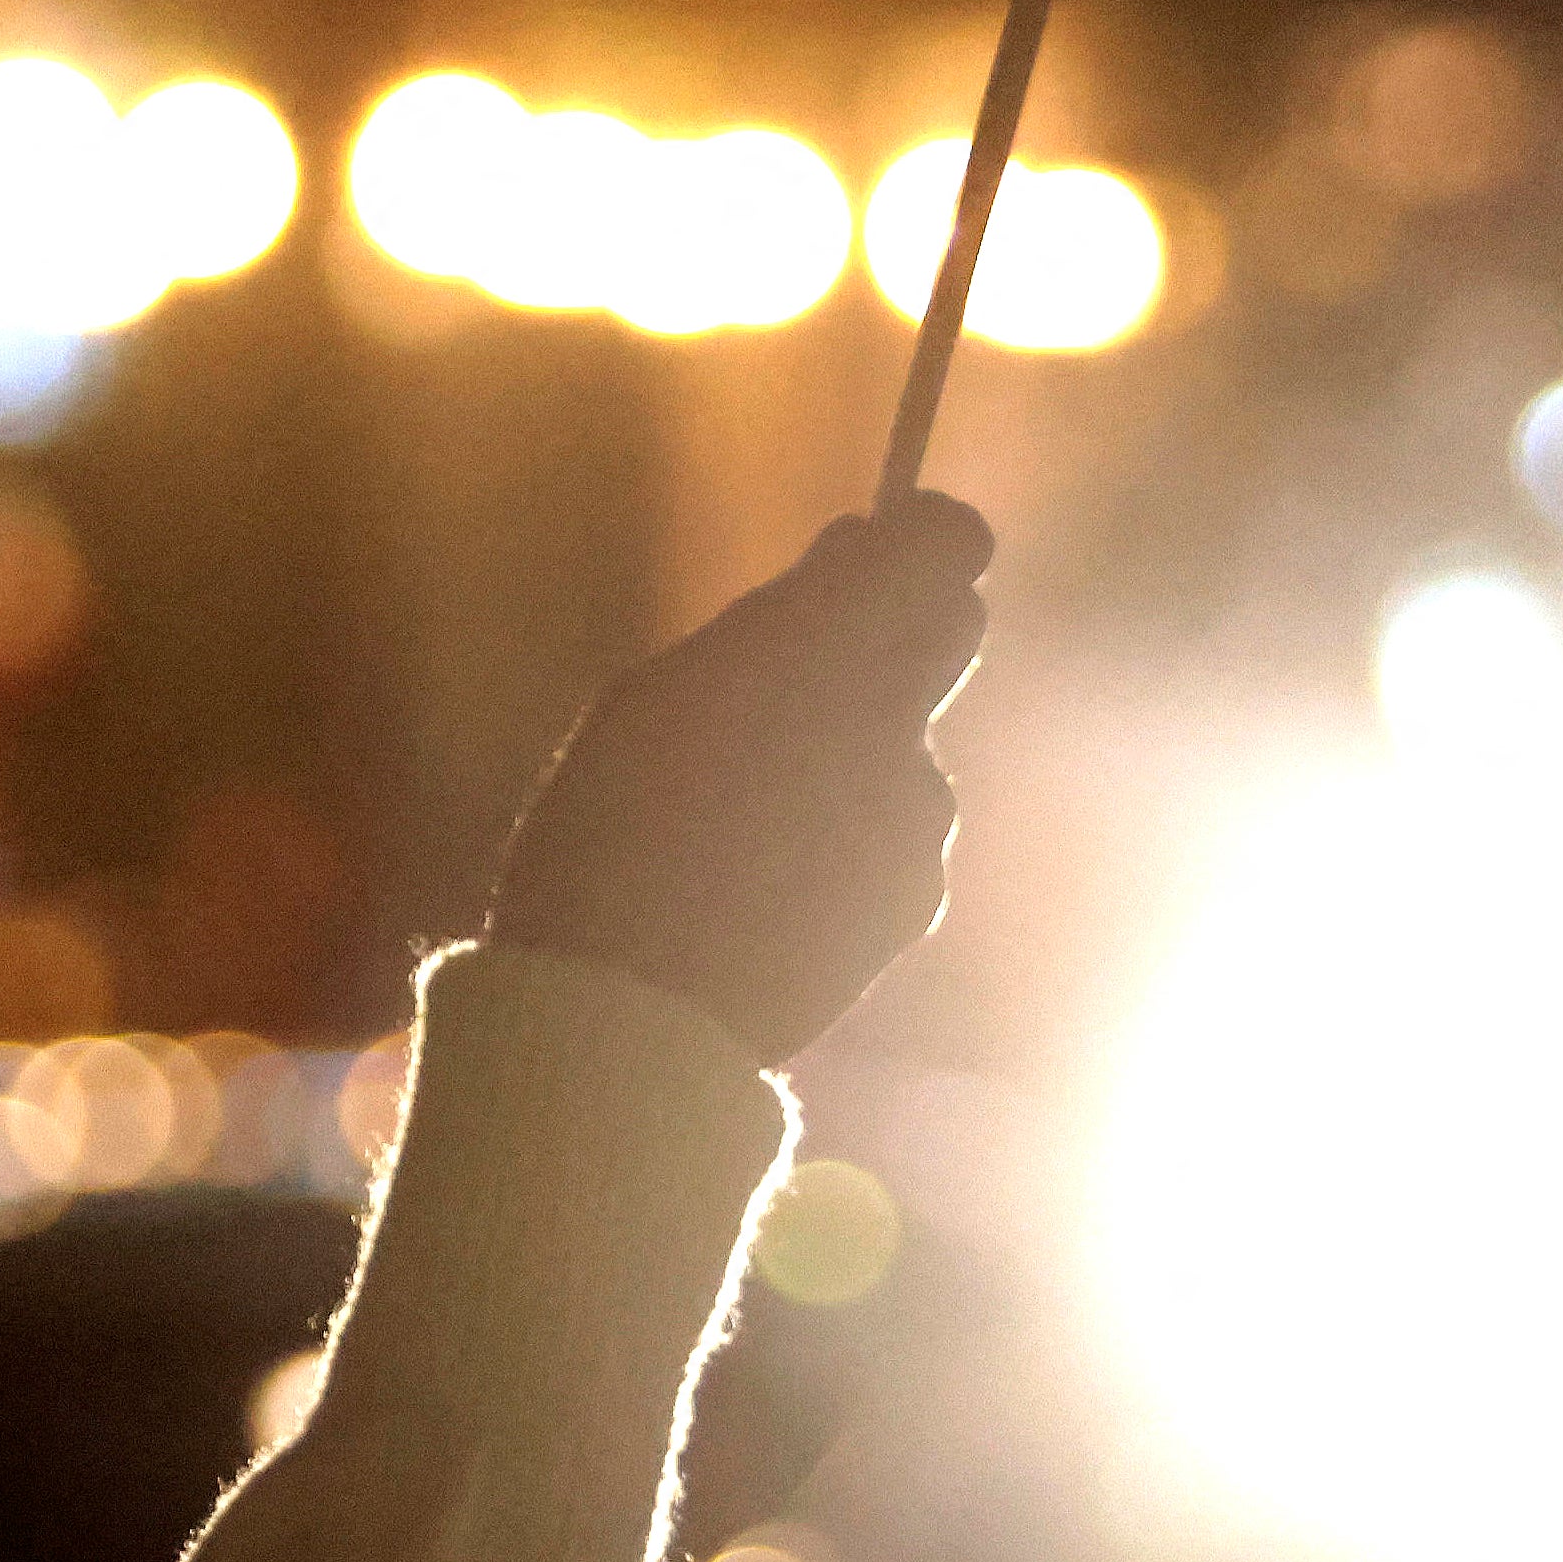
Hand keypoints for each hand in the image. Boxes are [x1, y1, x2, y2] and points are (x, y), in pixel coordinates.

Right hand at [482, 495, 990, 1058]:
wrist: (636, 1019)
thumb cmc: (608, 835)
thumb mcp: (657, 694)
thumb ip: (775, 618)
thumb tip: (857, 550)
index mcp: (825, 650)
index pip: (949, 546)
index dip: (920, 541)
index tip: (869, 556)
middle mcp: (900, 722)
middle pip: (954, 630)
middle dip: (897, 631)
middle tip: (804, 674)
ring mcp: (921, 816)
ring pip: (914, 743)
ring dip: (863, 754)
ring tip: (754, 820)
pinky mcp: (921, 896)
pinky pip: (901, 834)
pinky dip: (856, 840)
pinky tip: (777, 887)